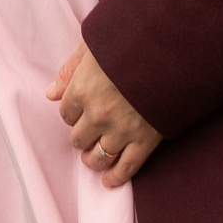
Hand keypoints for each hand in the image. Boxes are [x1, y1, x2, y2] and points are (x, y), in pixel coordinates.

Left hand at [47, 42, 160, 187]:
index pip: (66, 113)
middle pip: (79, 138)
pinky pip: (127, 167)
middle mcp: (98, 114)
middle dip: (82, 135)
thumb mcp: (95, 46)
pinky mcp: (145, 140)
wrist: (171, 49)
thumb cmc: (132, 40)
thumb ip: (71, 70)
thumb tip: (50, 93)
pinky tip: (109, 181)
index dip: (72, 113)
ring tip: (93, 157)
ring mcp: (121, 130)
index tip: (80, 111)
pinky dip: (116, 177)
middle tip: (88, 132)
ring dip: (93, 159)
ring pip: (98, 157)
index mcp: (82, 89)